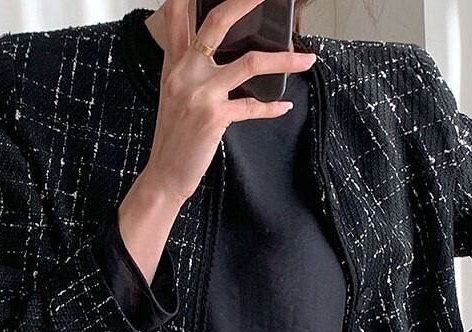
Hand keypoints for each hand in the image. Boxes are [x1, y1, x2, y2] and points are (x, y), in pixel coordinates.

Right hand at [145, 0, 316, 200]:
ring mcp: (200, 93)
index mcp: (175, 65)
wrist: (164, 174)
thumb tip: (214, 54)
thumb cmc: (174, 137)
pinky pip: (252, 106)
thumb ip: (188, 68)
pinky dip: (272, 107)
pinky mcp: (214, 117)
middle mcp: (185, 72)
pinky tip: (284, 106)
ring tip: (307, 59)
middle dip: (245, 3)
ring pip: (251, 63)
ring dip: (285, 59)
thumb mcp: (173, 96)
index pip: (176, 16)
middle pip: (217, 23)